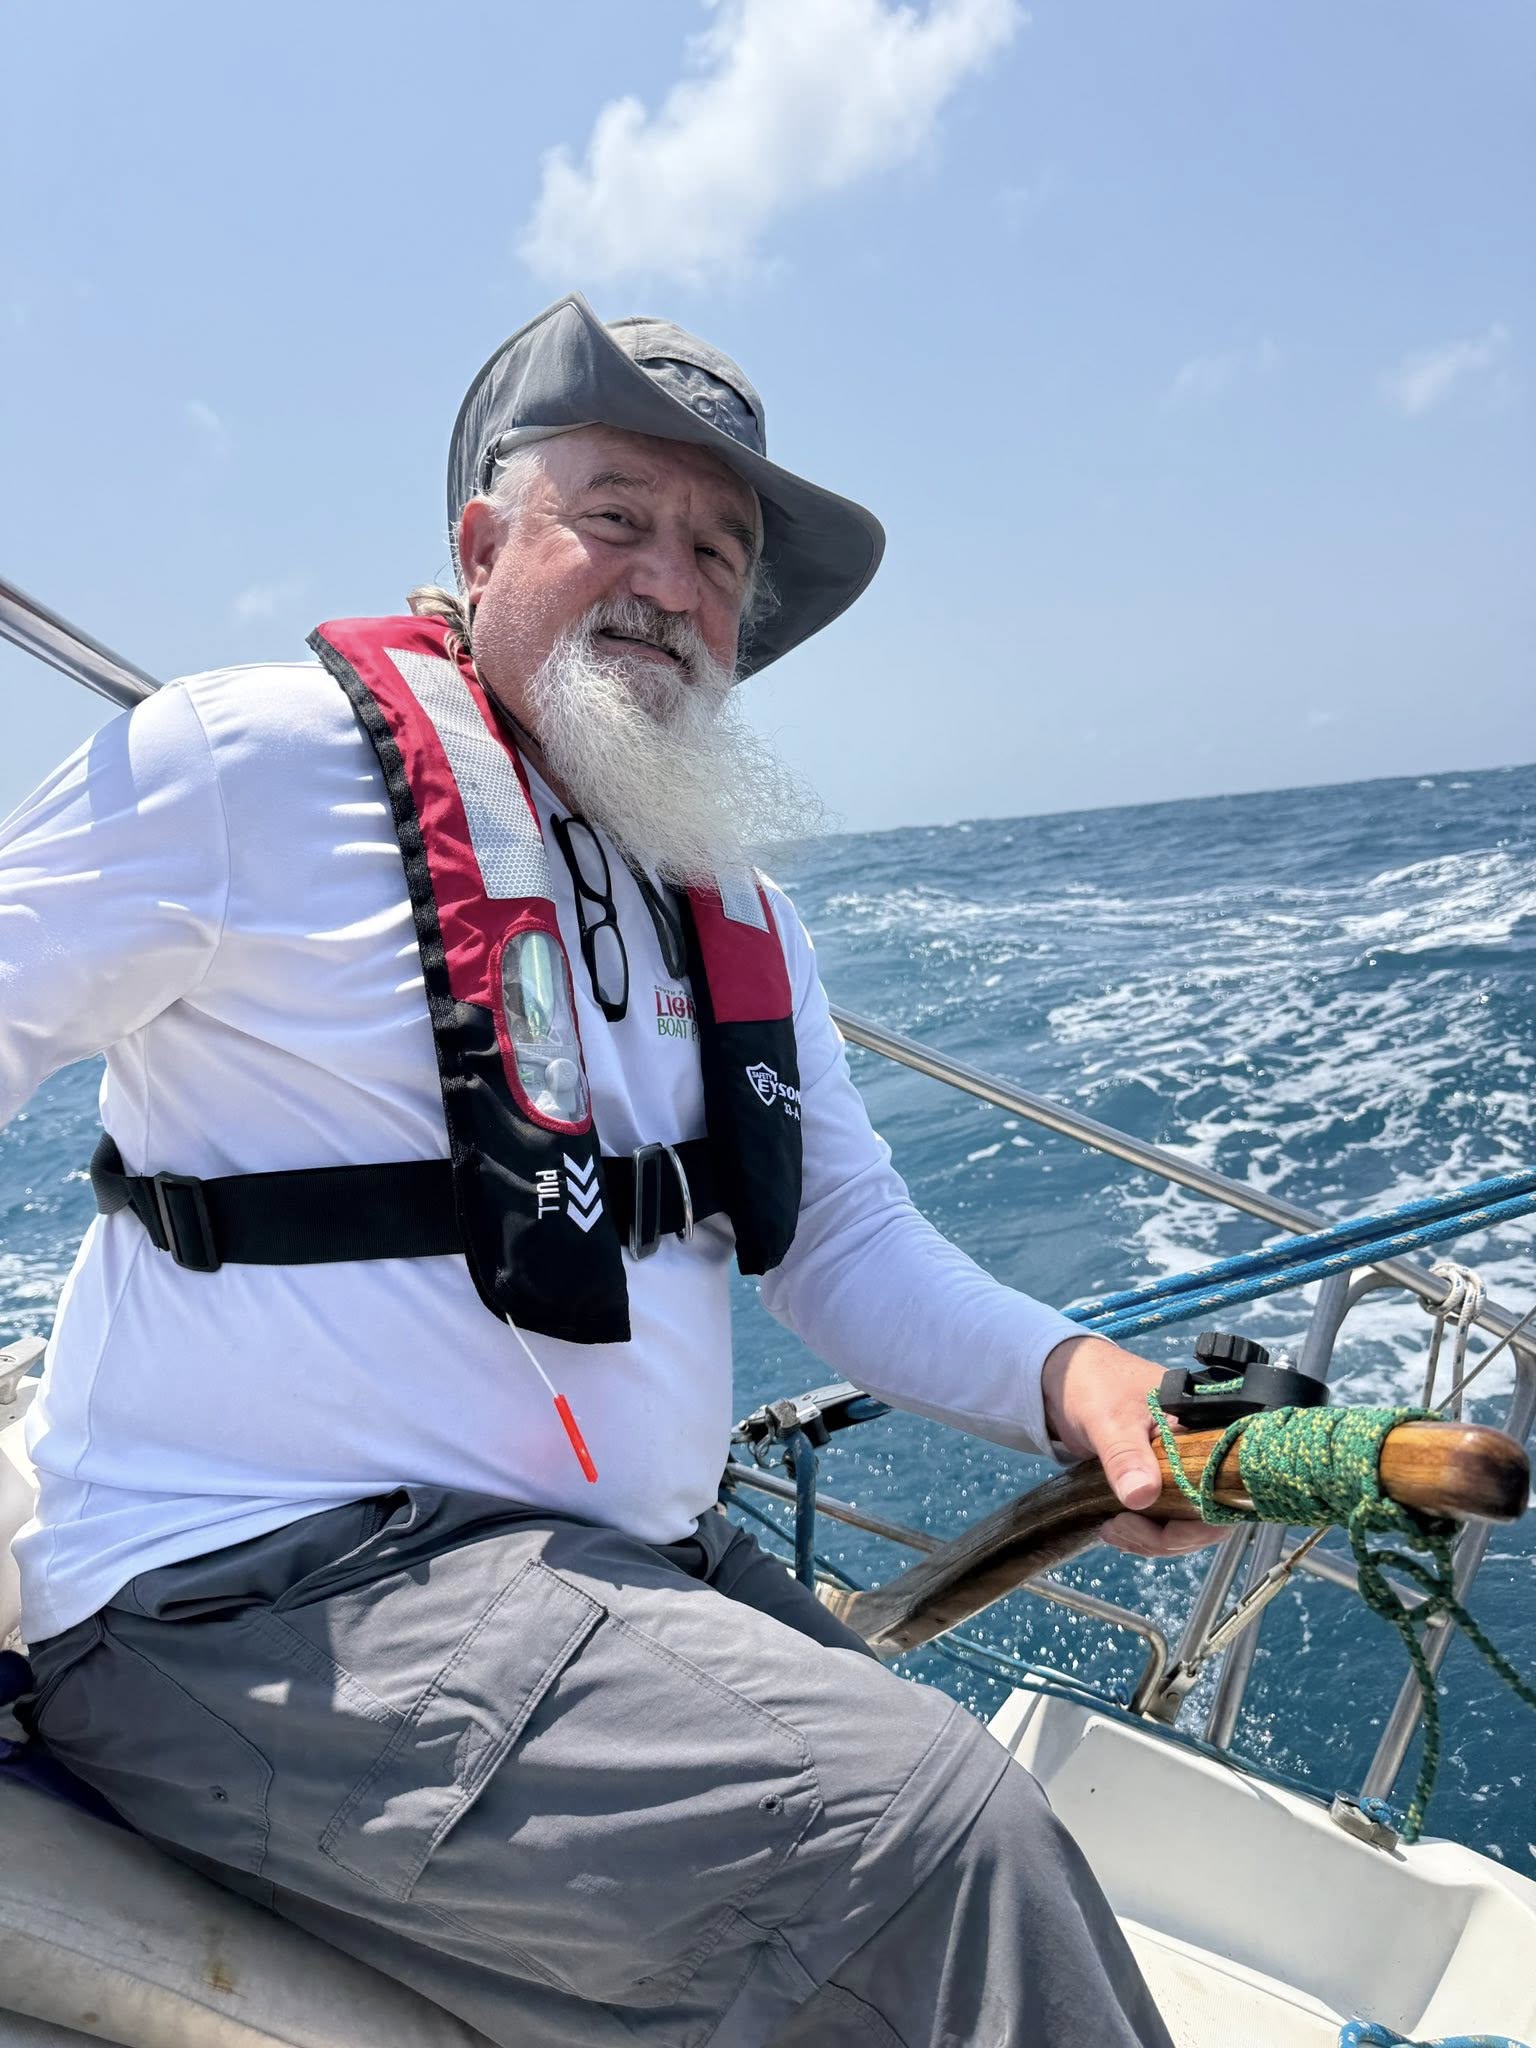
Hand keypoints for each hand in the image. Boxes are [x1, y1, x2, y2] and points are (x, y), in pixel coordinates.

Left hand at [1040, 1333, 1228, 1558]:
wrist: (1066, 1376)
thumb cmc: (1094, 1383)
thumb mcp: (1108, 1418)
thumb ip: (1124, 1455)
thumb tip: (1142, 1496)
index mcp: (1207, 1427)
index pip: (1227, 1486)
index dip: (1203, 1518)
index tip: (1163, 1528)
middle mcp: (1204, 1450)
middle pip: (1209, 1513)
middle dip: (1169, 1536)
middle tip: (1124, 1529)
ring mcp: (1183, 1467)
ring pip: (1187, 1521)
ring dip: (1153, 1538)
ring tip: (1113, 1529)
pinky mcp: (1161, 1480)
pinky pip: (1166, 1517)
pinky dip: (1145, 1531)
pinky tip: (1117, 1527)